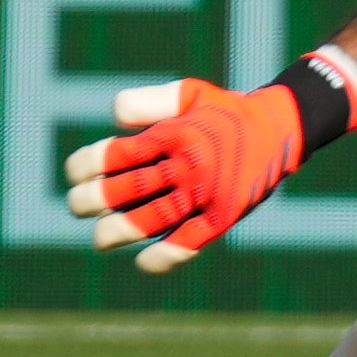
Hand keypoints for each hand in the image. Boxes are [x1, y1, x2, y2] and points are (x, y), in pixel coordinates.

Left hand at [63, 79, 307, 269]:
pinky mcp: (224, 216)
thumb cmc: (225, 112)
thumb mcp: (189, 94)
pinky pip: (189, 242)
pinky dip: (164, 256)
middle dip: (92, 200)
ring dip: (117, 232)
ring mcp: (206, 193)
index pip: (117, 155)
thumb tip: (115, 119)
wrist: (281, 128)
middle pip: (127, 190)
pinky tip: (143, 262)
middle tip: (77, 204)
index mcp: (174, 133)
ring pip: (151, 220)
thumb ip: (149, 102)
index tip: (75, 173)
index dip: (87, 165)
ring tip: (99, 239)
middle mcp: (187, 164)